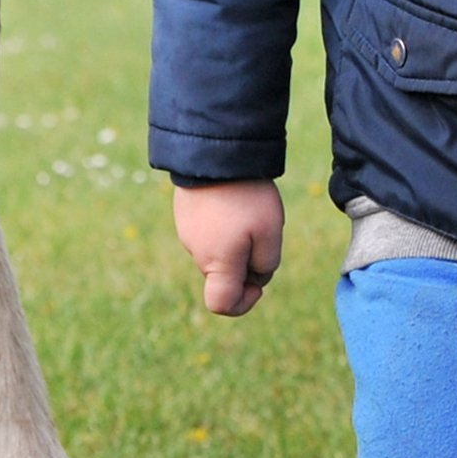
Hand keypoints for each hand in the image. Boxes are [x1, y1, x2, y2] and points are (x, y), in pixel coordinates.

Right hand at [173, 179, 283, 315]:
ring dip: (237, 241)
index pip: (221, 304)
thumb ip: (266, 263)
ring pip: (218, 251)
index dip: (243, 303)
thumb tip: (257, 276)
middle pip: (224, 275)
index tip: (259, 283)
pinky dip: (226, 225)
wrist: (215, 153)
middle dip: (247, 264)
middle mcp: (197, 253)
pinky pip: (210, 231)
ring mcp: (188, 232)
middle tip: (262, 232)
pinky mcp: (187, 213)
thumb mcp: (269, 232)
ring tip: (251, 209)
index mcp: (216, 263)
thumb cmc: (246, 196)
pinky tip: (237, 200)